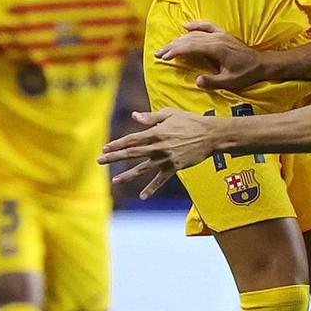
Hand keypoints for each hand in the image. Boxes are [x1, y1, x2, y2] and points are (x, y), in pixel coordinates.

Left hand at [99, 109, 229, 199]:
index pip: (132, 139)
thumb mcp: (170, 114)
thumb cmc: (190, 121)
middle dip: (114, 157)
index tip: (105, 148)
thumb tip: (133, 116)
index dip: (117, 143)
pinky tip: (142, 196)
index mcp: (156, 133)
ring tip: (115, 181)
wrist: (211, 135)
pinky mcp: (175, 167)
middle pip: (132, 153)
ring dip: (128, 175)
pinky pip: (161, 180)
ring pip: (143, 169)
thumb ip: (151, 117)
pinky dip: (152, 188)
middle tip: (99, 161)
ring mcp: (166, 159)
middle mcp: (158, 147)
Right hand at [154, 21, 263, 89]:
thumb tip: (197, 81)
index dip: (175, 51)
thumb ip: (212, 82)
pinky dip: (195, 25)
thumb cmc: (246, 74)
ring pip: (195, 33)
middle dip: (172, 46)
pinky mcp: (223, 34)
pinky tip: (185, 27)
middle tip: (158, 53)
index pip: (190, 47)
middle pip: (189, 39)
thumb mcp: (230, 82)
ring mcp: (220, 35)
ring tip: (166, 46)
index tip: (164, 57)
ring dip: (179, 39)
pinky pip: (207, 26)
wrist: (261, 64)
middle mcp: (216, 39)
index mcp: (216, 49)